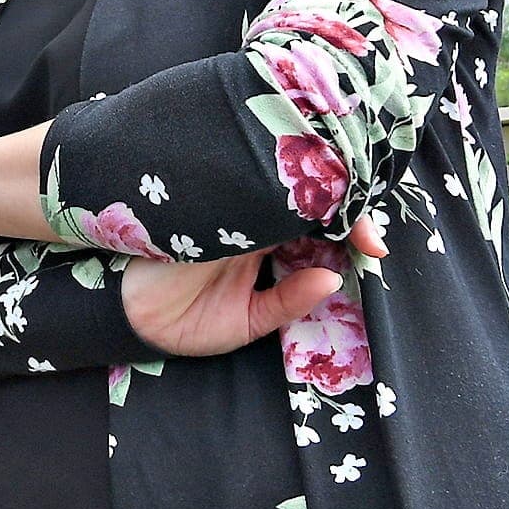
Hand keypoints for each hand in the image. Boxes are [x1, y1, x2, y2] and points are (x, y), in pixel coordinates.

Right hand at [120, 214, 389, 358]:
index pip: (314, 225)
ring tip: (346, 210)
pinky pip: (240, 187)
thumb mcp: (250, 320)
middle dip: (342, 209)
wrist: (133, 317)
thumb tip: (332, 279)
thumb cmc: (188, 320)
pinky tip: (298, 194)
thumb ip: (289, 301)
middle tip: (371, 234)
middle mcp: (251, 219)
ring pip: (278, 188)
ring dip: (312, 197)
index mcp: (265, 244)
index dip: (346, 229)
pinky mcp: (206, 199)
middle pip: (304, 201)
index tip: (375, 247)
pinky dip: (269, 188)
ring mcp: (228, 206)